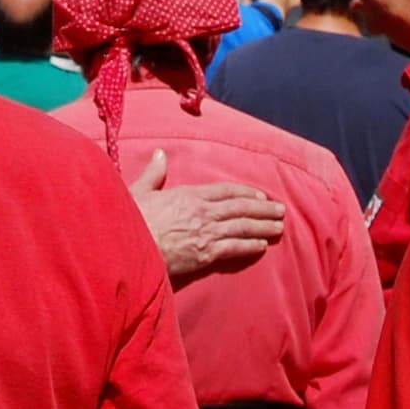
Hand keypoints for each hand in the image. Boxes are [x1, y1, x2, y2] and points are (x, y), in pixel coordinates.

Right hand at [131, 149, 284, 285]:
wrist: (129, 247)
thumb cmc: (131, 220)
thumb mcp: (140, 191)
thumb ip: (154, 173)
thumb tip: (160, 154)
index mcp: (188, 195)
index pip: (224, 191)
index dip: (244, 193)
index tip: (259, 196)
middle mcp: (202, 211)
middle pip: (239, 208)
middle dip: (262, 209)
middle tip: (280, 210)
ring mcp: (206, 233)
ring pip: (242, 227)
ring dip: (263, 226)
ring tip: (279, 227)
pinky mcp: (205, 254)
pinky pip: (234, 248)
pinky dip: (250, 246)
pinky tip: (262, 246)